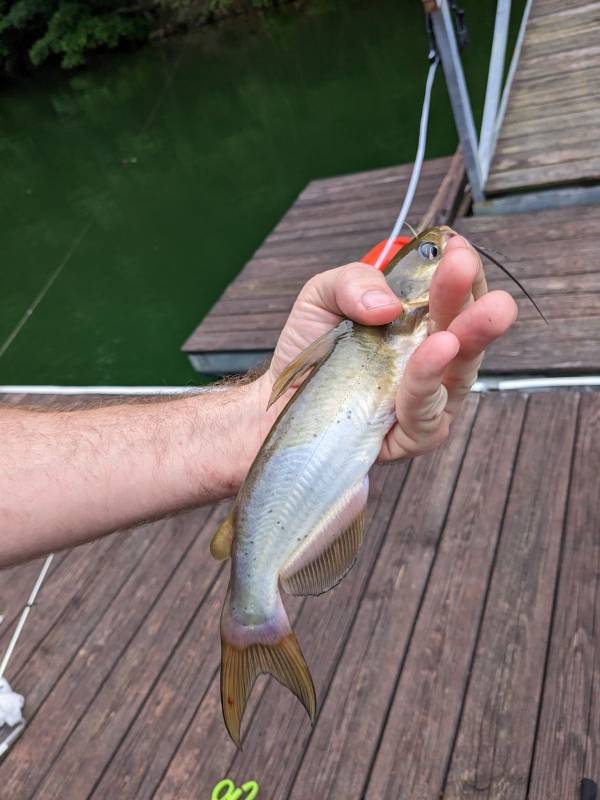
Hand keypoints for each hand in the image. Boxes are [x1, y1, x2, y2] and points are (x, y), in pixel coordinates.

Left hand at [254, 235, 516, 460]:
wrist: (279, 401)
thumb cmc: (311, 349)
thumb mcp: (322, 296)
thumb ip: (353, 282)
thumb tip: (388, 304)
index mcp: (421, 321)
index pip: (457, 295)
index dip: (462, 273)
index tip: (455, 248)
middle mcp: (435, 358)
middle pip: (467, 330)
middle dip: (471, 301)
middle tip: (466, 270)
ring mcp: (429, 399)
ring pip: (458, 372)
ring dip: (463, 341)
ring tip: (450, 330)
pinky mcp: (414, 435)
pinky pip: (427, 413)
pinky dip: (427, 383)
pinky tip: (433, 357)